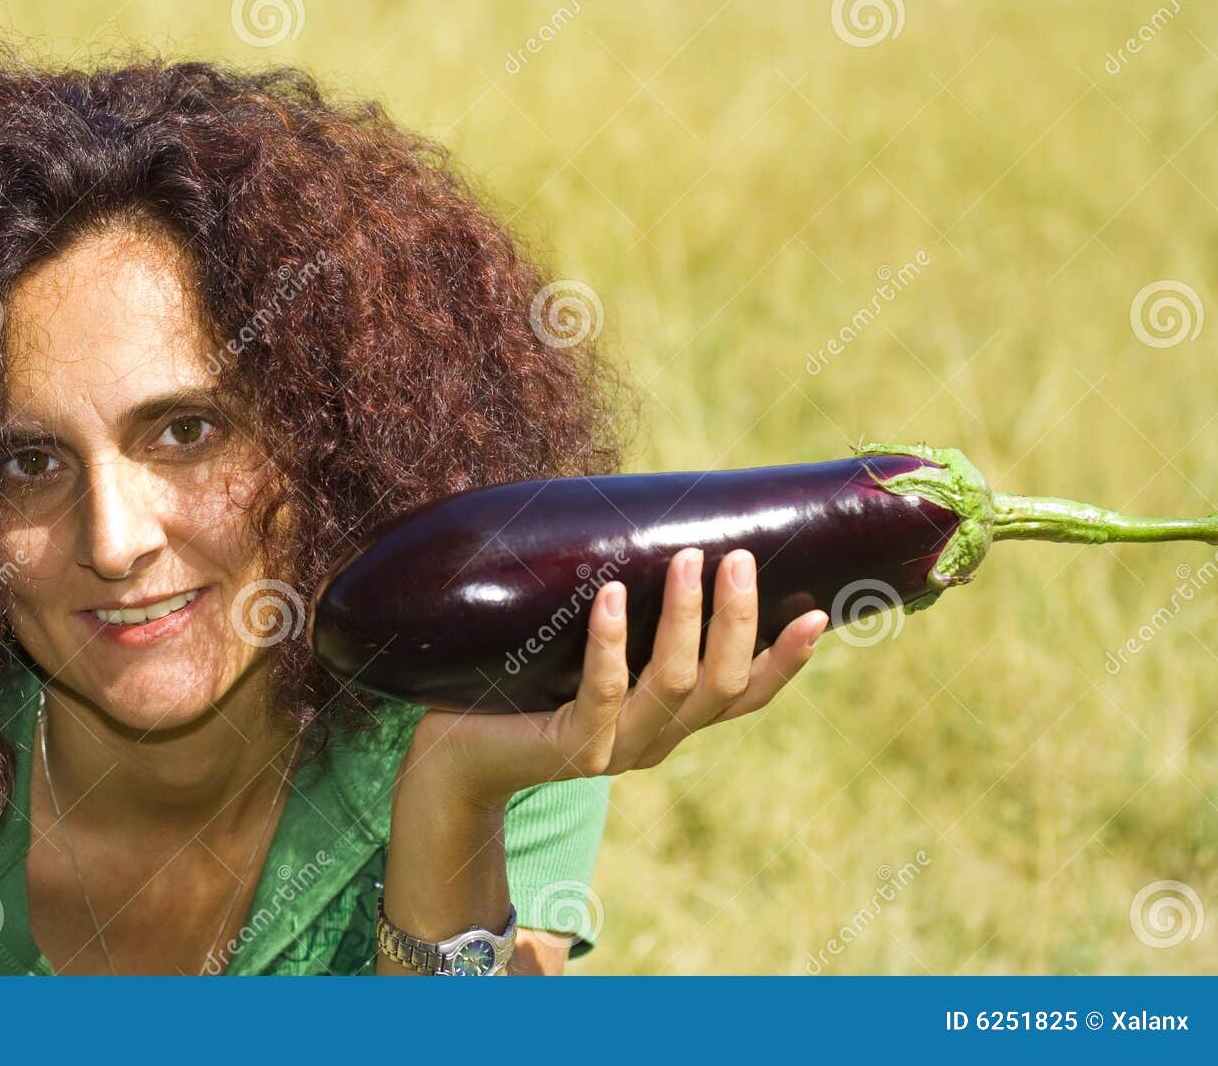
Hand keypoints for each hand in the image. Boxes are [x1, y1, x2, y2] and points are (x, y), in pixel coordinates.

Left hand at [403, 547, 828, 807]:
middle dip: (737, 621)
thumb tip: (652, 521)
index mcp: (671, 718)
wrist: (454, 753)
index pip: (746, 694)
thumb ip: (629, 608)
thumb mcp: (587, 644)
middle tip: (738, 559)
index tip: (820, 614)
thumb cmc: (523, 685)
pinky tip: (612, 597)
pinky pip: (602, 694)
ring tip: (690, 562)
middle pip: (721, 686)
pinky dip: (612, 642)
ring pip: (675, 687)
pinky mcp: (571, 749)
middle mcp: (655, 739)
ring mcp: (616, 749)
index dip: (786, 661)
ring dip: (688, 621)